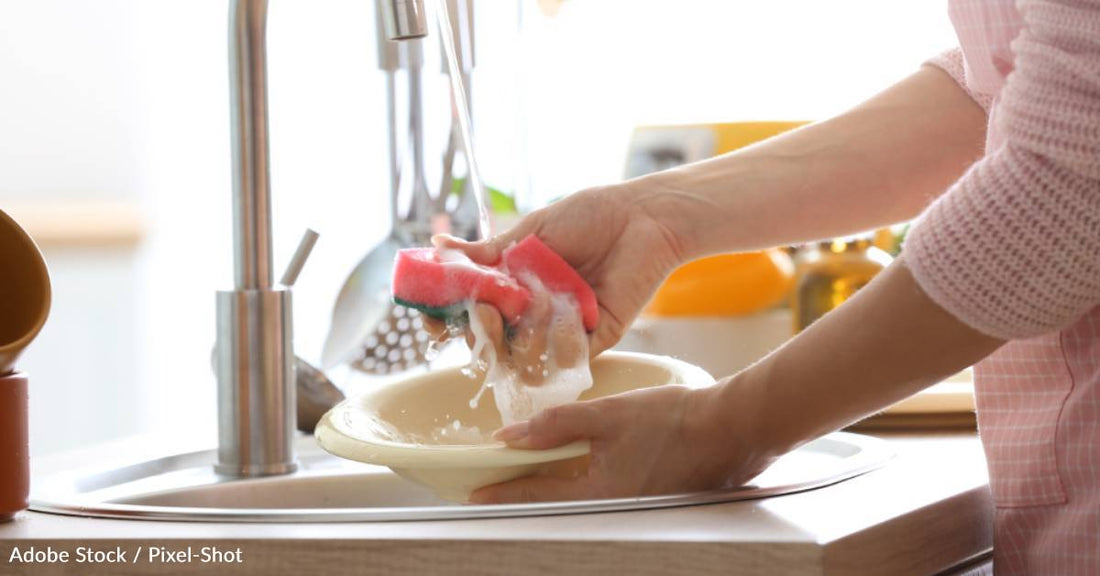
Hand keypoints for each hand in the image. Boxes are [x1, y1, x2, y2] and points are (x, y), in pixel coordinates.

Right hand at [433, 185, 687, 356]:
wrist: (643, 218)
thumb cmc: (590, 216)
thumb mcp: (532, 231)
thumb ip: (488, 252)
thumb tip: (436, 246)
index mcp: (512, 287)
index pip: (469, 314)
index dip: (447, 321)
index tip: (435, 321)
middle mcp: (532, 314)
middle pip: (490, 344)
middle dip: (482, 332)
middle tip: (490, 311)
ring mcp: (560, 331)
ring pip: (523, 360)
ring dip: (521, 338)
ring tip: (533, 305)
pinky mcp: (593, 341)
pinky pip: (564, 360)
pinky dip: (558, 341)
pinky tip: (563, 312)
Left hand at [468, 382, 773, 503]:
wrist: (732, 428)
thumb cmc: (675, 420)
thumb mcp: (609, 415)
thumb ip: (557, 425)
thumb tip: (511, 436)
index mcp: (600, 495)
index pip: (537, 496)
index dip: (503, 491)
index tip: (475, 493)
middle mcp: (614, 510)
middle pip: (555, 503)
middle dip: (523, 492)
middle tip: (495, 483)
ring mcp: (633, 507)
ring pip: (578, 498)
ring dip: (551, 485)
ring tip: (527, 472)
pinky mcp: (647, 496)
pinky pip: (601, 493)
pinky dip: (580, 479)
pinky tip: (576, 463)